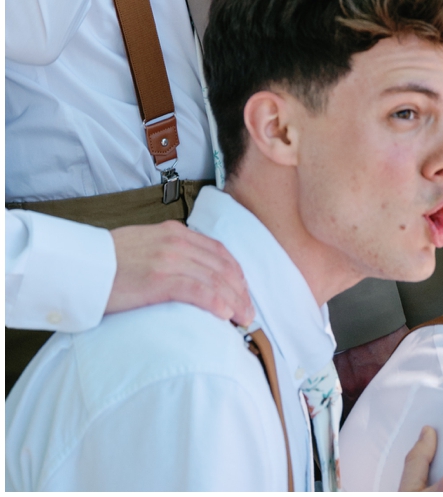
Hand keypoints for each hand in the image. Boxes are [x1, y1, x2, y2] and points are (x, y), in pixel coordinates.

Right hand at [106, 220, 252, 323]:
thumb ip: (168, 253)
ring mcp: (169, 259)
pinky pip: (196, 290)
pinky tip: (225, 314)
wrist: (82, 265)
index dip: (236, 272)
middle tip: (250, 311)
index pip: (217, 251)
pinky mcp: (159, 278)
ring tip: (244, 318)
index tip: (243, 291)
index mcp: (175, 233)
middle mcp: (177, 241)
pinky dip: (215, 302)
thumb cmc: (108, 262)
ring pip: (214, 278)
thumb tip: (187, 272)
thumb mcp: (145, 245)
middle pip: (221, 266)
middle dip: (240, 290)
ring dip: (234, 300)